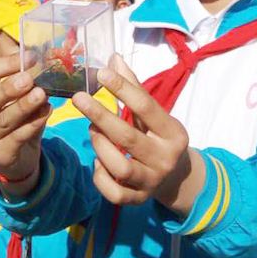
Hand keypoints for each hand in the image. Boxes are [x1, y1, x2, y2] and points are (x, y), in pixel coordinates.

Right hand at [0, 54, 50, 194]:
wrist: (19, 155)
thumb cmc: (17, 117)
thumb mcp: (19, 96)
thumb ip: (26, 79)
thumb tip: (40, 59)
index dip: (7, 64)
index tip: (31, 57)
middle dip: (9, 88)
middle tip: (28, 78)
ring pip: (3, 119)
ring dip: (23, 106)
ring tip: (41, 94)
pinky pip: (17, 137)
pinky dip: (33, 124)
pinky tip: (47, 112)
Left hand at [72, 55, 204, 214]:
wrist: (177, 178)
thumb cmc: (159, 136)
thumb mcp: (154, 114)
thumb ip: (134, 87)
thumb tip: (113, 58)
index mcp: (173, 132)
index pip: (146, 107)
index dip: (123, 88)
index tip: (101, 73)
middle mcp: (165, 158)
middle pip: (128, 138)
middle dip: (100, 117)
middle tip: (79, 99)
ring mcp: (152, 181)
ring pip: (120, 168)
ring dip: (100, 147)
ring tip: (92, 132)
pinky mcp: (139, 200)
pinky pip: (114, 193)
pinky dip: (100, 177)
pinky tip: (98, 162)